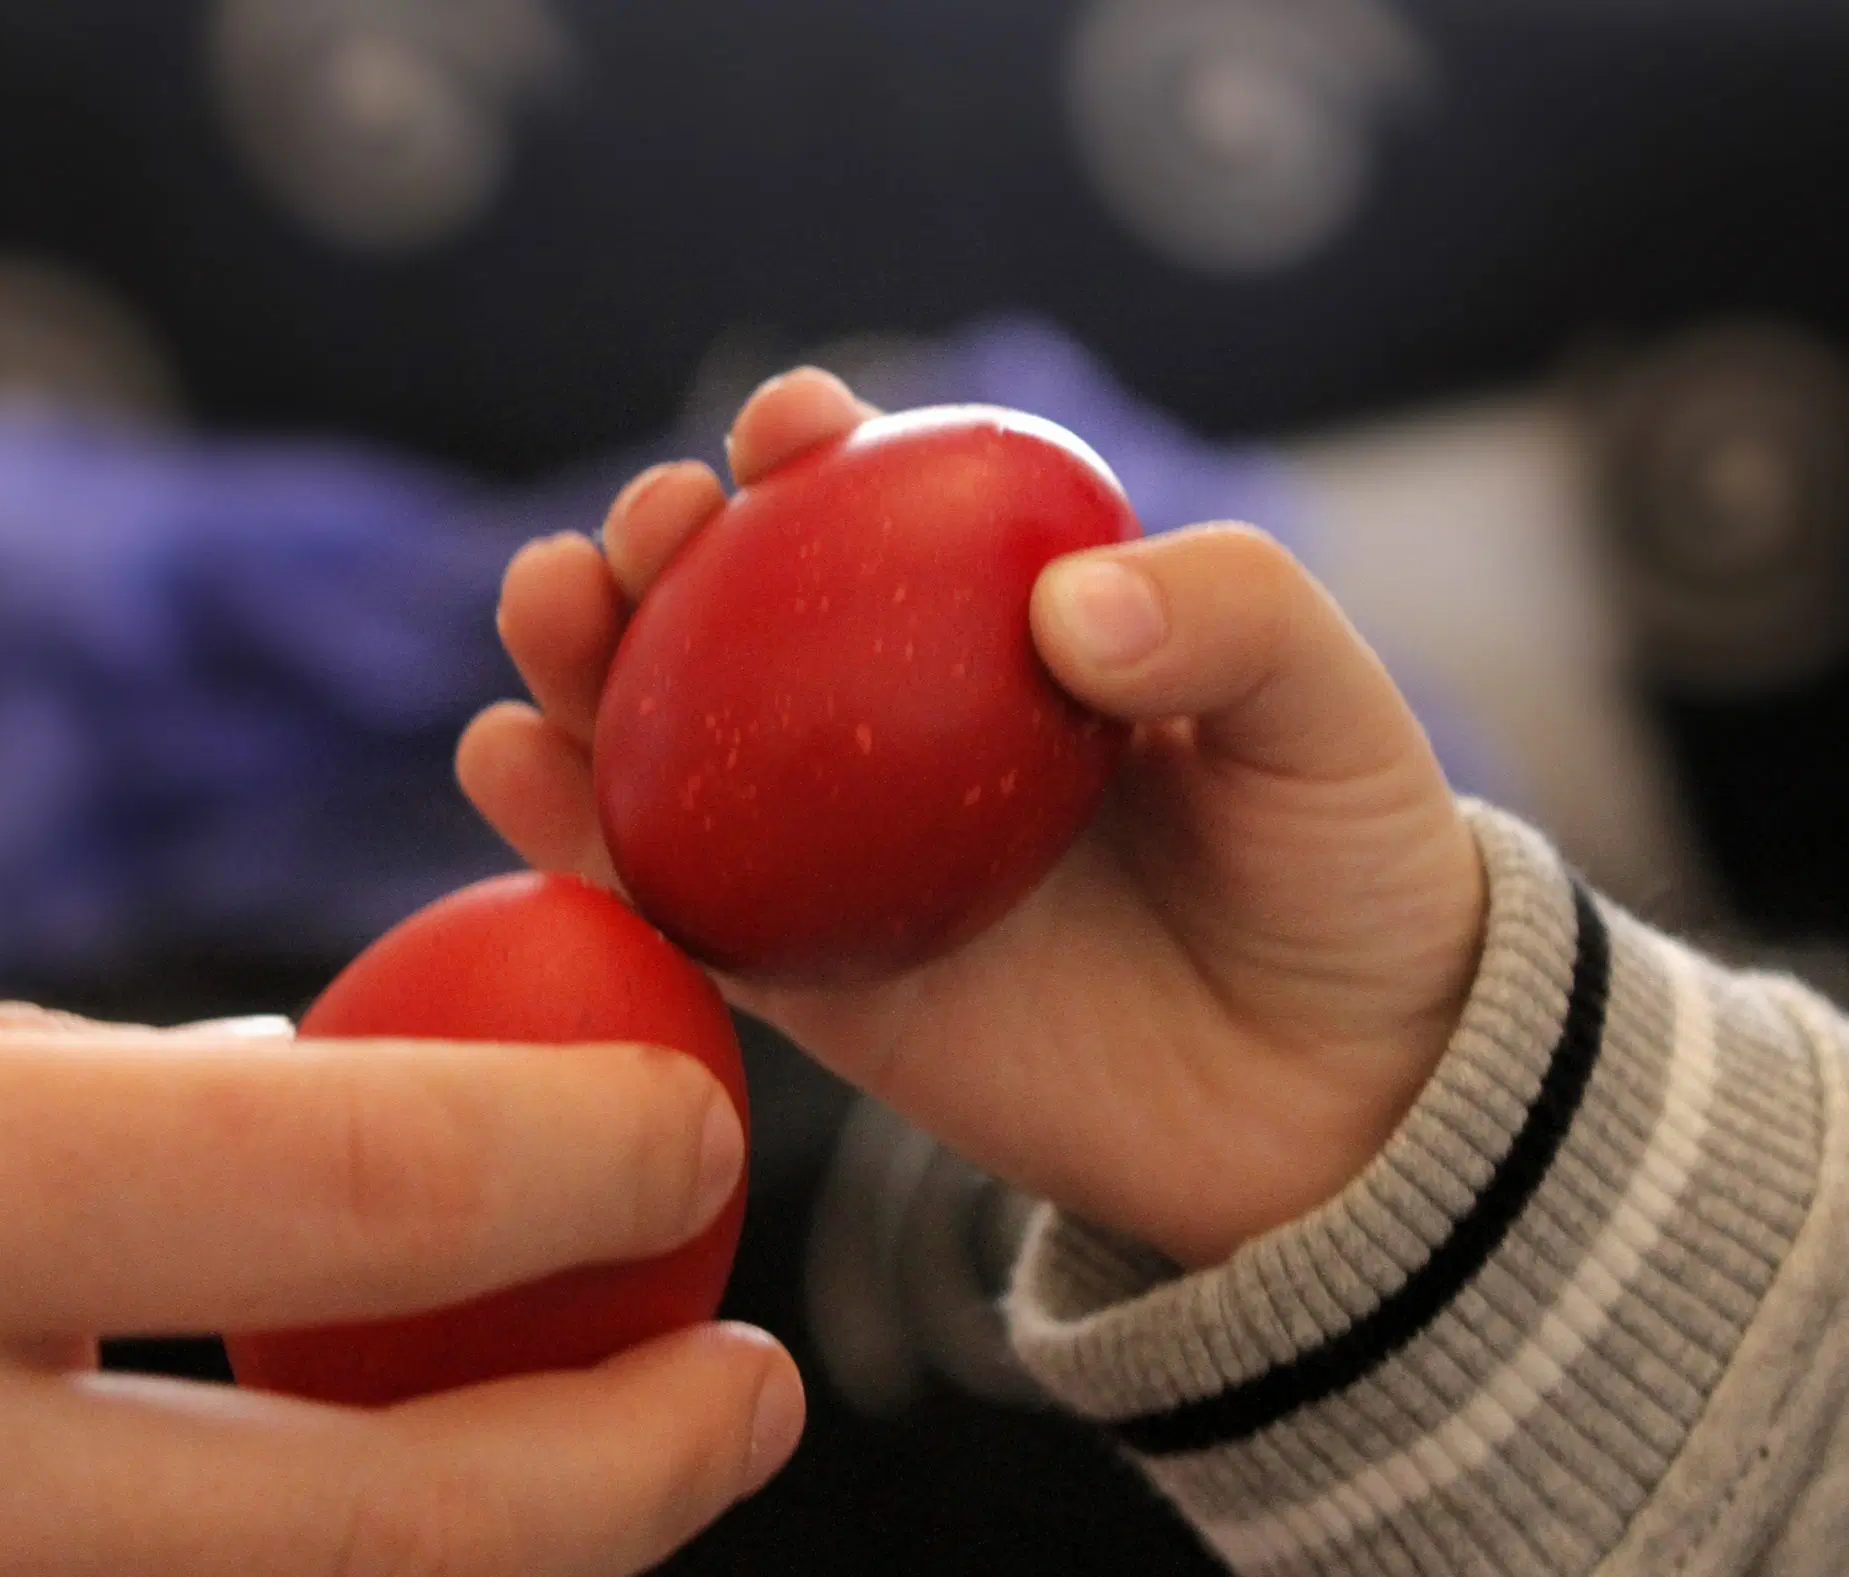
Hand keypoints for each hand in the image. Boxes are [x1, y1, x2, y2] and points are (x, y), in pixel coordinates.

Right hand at [0, 973, 798, 1575]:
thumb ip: (81, 1107)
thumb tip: (313, 1109)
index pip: (358, 1183)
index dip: (590, 1154)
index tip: (698, 1122)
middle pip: (380, 1535)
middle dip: (631, 1481)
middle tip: (755, 1399)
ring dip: (490, 1555)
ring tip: (601, 1452)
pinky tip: (348, 1497)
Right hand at [460, 369, 1486, 1268]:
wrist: (1334, 1107)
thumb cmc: (1340, 877)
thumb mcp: (1333, 717)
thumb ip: (1234, 615)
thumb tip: (1067, 608)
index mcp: (997, 626)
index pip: (877, 506)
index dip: (809, 446)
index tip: (791, 431)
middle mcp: (890, 725)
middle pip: (730, 608)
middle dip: (653, 538)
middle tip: (646, 531)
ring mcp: (832, 850)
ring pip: (662, 737)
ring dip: (575, 658)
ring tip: (545, 613)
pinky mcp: (796, 977)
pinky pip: (663, 899)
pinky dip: (564, 829)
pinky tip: (507, 765)